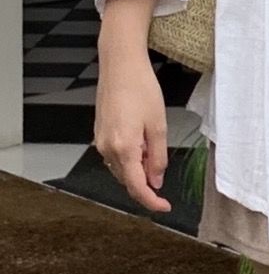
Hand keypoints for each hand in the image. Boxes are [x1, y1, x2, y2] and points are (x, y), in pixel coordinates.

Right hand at [93, 26, 171, 213]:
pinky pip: (115, 155)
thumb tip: (157, 181)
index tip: (165, 207)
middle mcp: (106, 148)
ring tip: (153, 144)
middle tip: (162, 161)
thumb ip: (158, 157)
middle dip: (146, 179)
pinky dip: (130, 156)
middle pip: (127, 179)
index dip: (151, 201)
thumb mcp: (158, 124)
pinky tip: (141, 140)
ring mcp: (100, 141)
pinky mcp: (99, 134)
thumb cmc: (141, 89)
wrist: (121, 66)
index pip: (136, 186)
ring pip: (121, 168)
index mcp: (123, 148)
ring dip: (138, 166)